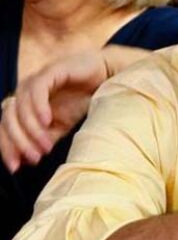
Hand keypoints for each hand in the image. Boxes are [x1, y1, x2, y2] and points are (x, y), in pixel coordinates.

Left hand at [0, 51, 110, 171]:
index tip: (16, 167)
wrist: (106, 79)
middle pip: (8, 119)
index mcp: (22, 105)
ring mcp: (35, 80)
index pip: (4, 127)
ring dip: (31, 129)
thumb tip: (27, 160)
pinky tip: (48, 121)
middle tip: (36, 158)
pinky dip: (38, 107)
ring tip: (46, 145)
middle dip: (19, 142)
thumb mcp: (61, 125)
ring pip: (20, 107)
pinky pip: (37, 90)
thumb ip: (43, 138)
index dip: (6, 147)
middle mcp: (24, 92)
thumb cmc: (82, 99)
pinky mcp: (49, 71)